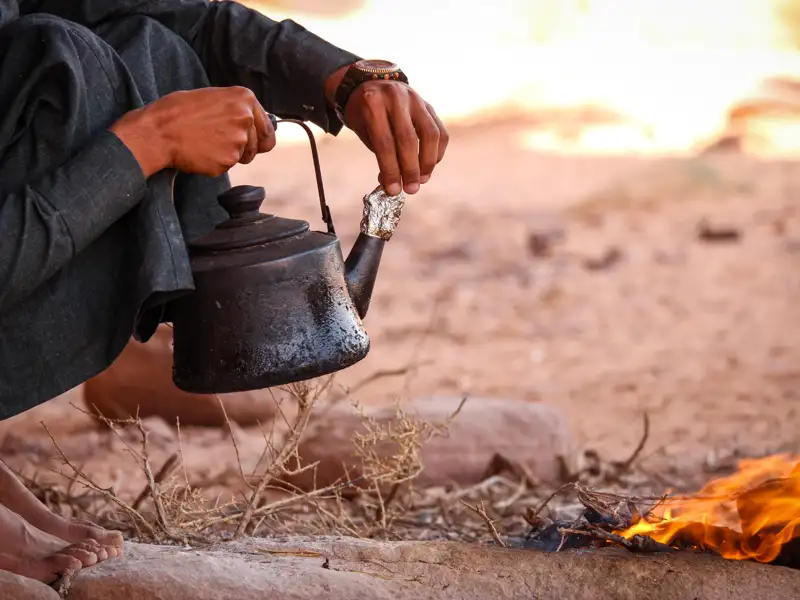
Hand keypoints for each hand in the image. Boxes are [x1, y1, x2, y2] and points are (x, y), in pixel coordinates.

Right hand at [111, 87, 274, 178]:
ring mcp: (238, 141)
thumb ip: (235, 109)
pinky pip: (226, 166)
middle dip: (246, 150)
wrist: (157, 131)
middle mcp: (246, 118)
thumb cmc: (177, 111)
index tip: (256, 142)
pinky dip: (215, 163)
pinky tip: (199, 151)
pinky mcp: (227, 161)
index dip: (261, 139)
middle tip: (223, 144)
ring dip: (228, 155)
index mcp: (244, 98)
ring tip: (205, 142)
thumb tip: (250, 123)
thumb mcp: (211, 97)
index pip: (269, 129)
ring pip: (241, 157)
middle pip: (259, 147)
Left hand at [343, 81, 448, 195]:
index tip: (393, 190)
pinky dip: (437, 152)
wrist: (373, 85)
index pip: (385, 143)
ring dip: (428, 162)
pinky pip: (440, 131)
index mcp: (373, 104)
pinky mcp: (429, 105)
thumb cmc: (365, 114)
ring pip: (430, 135)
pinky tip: (429, 166)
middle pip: (408, 140)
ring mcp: (416, 99)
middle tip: (411, 189)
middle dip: (410, 169)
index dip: (390, 170)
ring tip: (422, 179)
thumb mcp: (364, 132)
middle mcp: (397, 98)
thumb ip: (380, 156)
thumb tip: (394, 185)